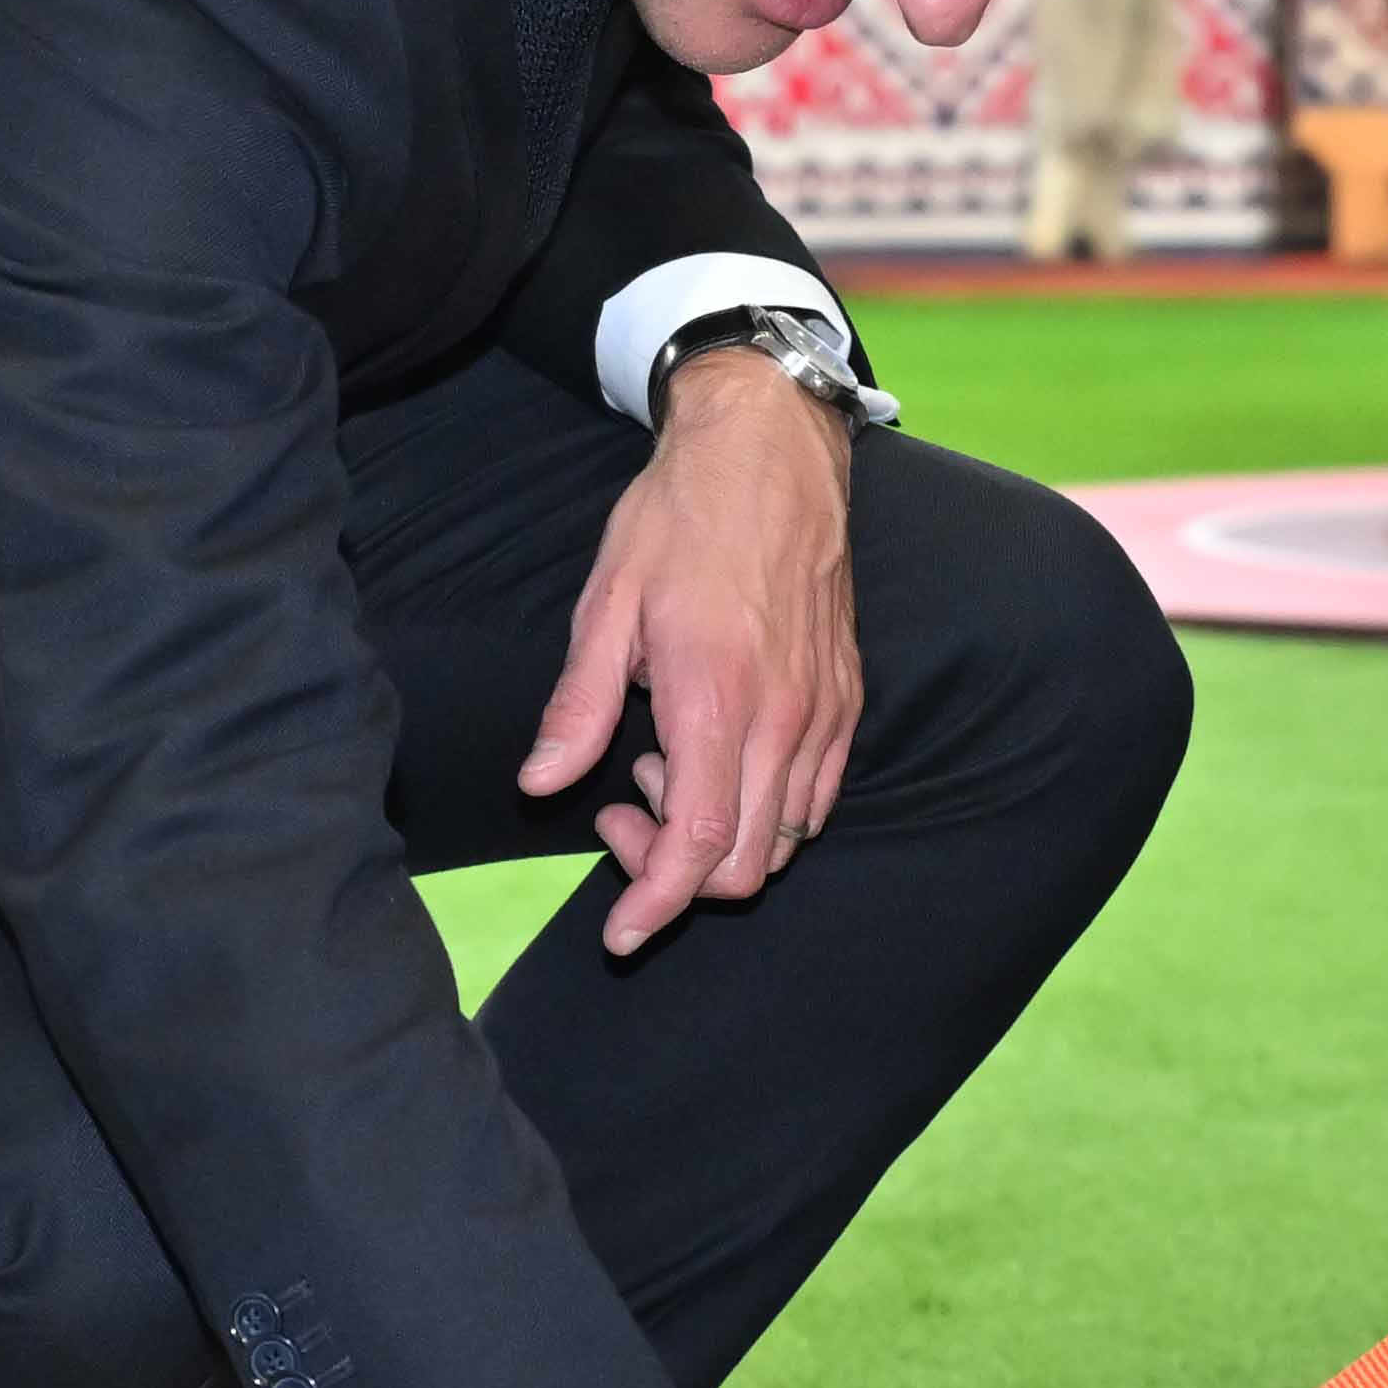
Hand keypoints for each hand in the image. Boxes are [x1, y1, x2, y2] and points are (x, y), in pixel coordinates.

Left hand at [521, 347, 860, 954]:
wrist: (772, 453)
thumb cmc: (680, 519)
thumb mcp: (605, 605)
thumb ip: (577, 708)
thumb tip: (539, 786)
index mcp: (716, 698)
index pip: (698, 846)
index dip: (655, 905)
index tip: (620, 933)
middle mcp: (783, 719)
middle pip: (745, 863)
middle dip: (673, 872)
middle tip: (619, 811)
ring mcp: (825, 715)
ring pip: (783, 839)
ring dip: (718, 838)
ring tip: (666, 769)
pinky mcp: (847, 703)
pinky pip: (815, 798)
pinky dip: (763, 811)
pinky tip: (717, 757)